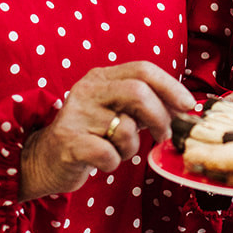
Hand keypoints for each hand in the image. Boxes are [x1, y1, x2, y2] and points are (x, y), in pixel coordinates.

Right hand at [19, 62, 195, 201]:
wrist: (44, 159)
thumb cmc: (90, 135)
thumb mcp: (115, 111)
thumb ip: (144, 105)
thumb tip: (184, 109)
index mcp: (101, 77)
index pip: (143, 69)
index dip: (171, 87)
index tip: (188, 106)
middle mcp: (87, 90)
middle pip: (138, 92)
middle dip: (159, 117)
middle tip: (164, 136)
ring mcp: (76, 115)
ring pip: (126, 129)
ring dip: (132, 148)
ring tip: (120, 151)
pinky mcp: (69, 142)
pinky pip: (109, 154)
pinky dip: (114, 163)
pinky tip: (103, 162)